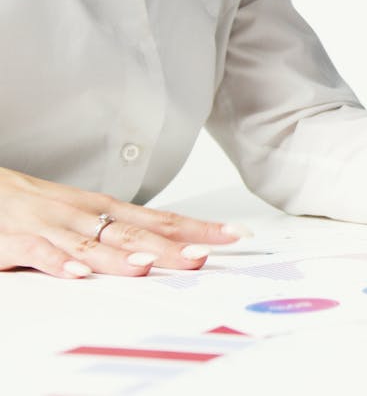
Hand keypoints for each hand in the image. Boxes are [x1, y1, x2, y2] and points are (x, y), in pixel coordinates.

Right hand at [0, 167, 247, 278]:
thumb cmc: (35, 205)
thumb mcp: (84, 215)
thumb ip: (120, 233)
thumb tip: (167, 247)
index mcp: (104, 209)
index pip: (161, 218)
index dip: (198, 227)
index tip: (233, 234)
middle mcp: (84, 215)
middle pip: (134, 232)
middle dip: (170, 246)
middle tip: (202, 256)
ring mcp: (52, 226)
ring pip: (91, 243)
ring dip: (120, 256)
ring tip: (148, 267)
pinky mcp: (17, 240)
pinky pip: (40, 252)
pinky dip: (60, 263)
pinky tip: (78, 273)